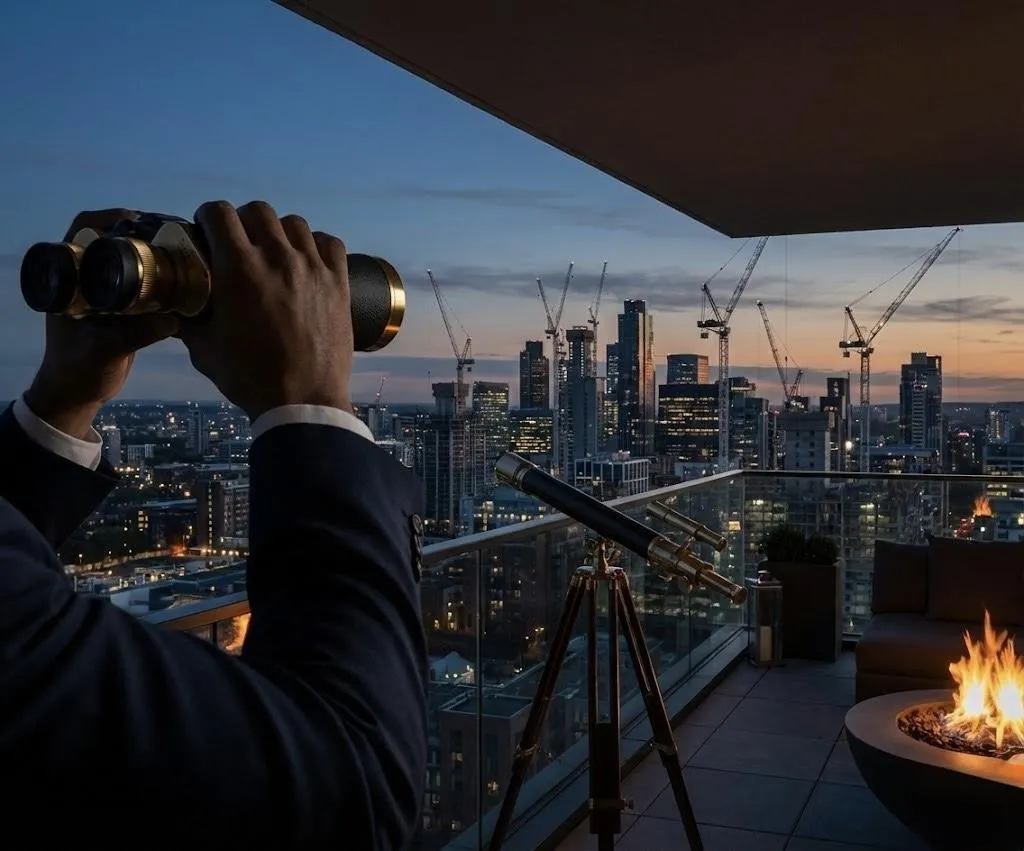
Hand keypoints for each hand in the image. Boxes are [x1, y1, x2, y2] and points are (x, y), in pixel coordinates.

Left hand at [24, 209, 179, 439]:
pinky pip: (142, 282)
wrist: (78, 393)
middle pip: (111, 239)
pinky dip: (161, 278)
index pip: (83, 231)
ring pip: (129, 259)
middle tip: (172, 234)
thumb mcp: (106, 351)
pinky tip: (185, 278)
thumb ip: (136, 335)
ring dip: (155, 253)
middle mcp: (85, 280)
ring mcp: (104, 292)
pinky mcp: (121, 307)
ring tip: (183, 250)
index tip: (140, 221)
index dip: (109, 219)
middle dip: (142, 233)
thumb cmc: (79, 371)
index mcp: (70, 281)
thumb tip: (172, 320)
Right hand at [177, 201, 352, 420]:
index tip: (207, 231)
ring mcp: (312, 268)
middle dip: (242, 221)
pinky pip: (329, 243)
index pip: (219, 213)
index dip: (208, 217)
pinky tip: (308, 260)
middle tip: (240, 242)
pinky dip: (317, 245)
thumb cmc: (250, 378)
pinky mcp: (339, 283)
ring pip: (294, 224)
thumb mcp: (204, 349)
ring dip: (279, 232)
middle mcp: (277, 259)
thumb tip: (175, 306)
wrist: (302, 401)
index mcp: (238, 269)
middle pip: (257, 211)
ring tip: (274, 252)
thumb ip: (188, 319)